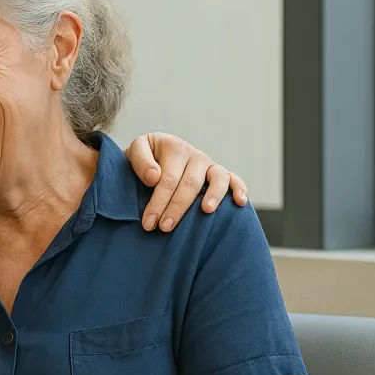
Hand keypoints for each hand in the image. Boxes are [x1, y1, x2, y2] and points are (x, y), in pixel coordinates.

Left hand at [125, 132, 248, 231]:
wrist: (151, 159)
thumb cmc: (142, 162)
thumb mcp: (134, 152)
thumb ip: (140, 160)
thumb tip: (154, 177)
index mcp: (173, 147)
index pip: (167, 178)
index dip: (158, 202)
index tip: (149, 223)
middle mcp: (194, 155)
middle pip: (189, 183)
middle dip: (177, 207)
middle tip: (165, 228)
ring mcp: (209, 164)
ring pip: (217, 178)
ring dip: (212, 196)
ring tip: (206, 212)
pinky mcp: (220, 174)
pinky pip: (234, 179)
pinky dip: (240, 189)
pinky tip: (240, 202)